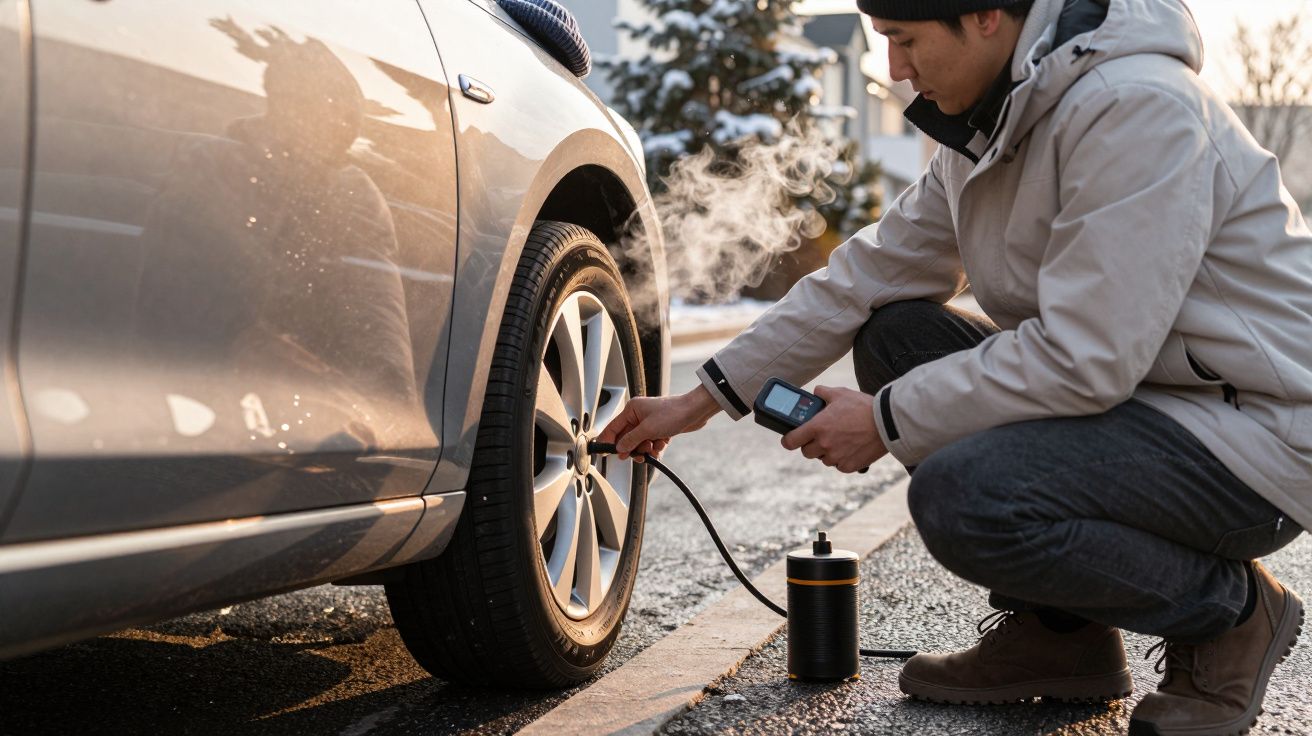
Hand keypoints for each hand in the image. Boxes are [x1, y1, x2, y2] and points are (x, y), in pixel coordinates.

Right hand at [596, 385, 719, 460]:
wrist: (695, 411)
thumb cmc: (673, 413)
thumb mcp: (648, 429)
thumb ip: (631, 440)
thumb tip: (619, 448)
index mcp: (632, 410)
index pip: (613, 427)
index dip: (608, 440)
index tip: (604, 453)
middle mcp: (638, 415)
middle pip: (626, 438)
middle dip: (633, 447)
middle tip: (636, 455)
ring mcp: (649, 422)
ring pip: (639, 442)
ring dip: (645, 449)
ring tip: (653, 448)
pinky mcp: (658, 429)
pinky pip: (650, 443)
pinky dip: (655, 447)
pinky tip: (661, 445)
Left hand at [781, 386, 887, 472]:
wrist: (887, 423)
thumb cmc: (863, 407)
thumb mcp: (841, 393)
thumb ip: (823, 392)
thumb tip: (816, 392)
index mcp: (818, 427)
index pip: (791, 441)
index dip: (789, 440)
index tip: (791, 439)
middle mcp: (824, 444)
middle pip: (807, 452)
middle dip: (811, 445)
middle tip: (821, 436)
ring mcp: (836, 457)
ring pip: (824, 459)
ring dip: (828, 452)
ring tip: (841, 440)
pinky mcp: (849, 466)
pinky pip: (839, 465)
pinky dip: (842, 459)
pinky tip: (851, 447)